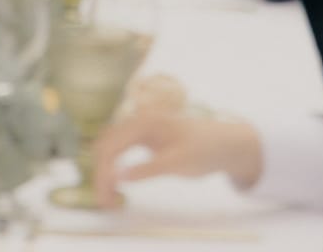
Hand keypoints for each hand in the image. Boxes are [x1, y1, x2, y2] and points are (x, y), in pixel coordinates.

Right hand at [94, 112, 262, 207]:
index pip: (111, 146)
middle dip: (101, 174)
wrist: (222, 143)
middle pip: (106, 145)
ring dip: (104, 169)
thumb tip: (118, 176)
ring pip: (110, 146)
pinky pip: (119, 147)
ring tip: (109, 197)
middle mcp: (136, 120)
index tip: (105, 198)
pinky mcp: (142, 135)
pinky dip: (113, 164)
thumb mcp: (178, 163)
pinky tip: (116, 181)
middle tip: (105, 202)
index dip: (103, 172)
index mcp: (143, 122)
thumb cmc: (202, 150)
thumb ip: (148, 169)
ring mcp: (138, 126)